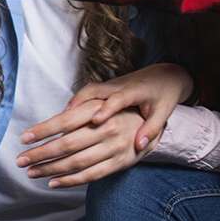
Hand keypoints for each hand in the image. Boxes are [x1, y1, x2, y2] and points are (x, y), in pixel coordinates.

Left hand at [14, 106, 145, 187]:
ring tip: (32, 171)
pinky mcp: (119, 163)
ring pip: (76, 162)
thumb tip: (54, 118)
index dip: (43, 130)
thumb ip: (78, 107)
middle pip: (67, 144)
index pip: (65, 121)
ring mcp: (114, 148)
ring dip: (51, 169)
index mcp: (98, 110)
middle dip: (41, 153)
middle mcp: (106, 128)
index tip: (24, 138)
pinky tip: (53, 181)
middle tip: (21, 159)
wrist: (150, 121)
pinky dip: (70, 180)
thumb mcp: (100, 100)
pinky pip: (91, 175)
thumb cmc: (117, 110)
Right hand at [49, 63, 192, 154]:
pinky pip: (84, 95)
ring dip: (69, 107)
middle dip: (75, 107)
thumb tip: (139, 146)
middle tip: (60, 122)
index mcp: (133, 92)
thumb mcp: (163, 112)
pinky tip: (62, 118)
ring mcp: (109, 85)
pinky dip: (73, 105)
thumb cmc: (164, 95)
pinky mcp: (104, 87)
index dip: (107, 109)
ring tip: (55, 123)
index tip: (96, 121)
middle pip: (91, 94)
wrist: (164, 74)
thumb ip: (151, 129)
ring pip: (84, 93)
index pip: (117, 99)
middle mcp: (117, 86)